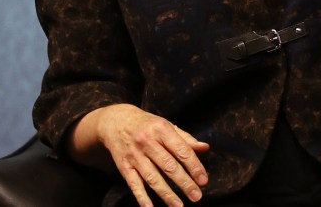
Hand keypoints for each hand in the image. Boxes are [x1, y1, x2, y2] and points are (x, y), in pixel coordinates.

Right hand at [91, 104, 209, 206]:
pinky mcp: (124, 166)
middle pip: (168, 166)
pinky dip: (142, 197)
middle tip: (196, 196)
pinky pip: (134, 184)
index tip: (203, 180)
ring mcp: (134, 155)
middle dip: (184, 183)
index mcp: (161, 129)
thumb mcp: (165, 125)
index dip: (194, 166)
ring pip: (152, 177)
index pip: (181, 150)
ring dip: (167, 194)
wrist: (114, 121)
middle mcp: (147, 142)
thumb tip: (205, 148)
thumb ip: (185, 138)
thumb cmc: (146, 124)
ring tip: (179, 206)